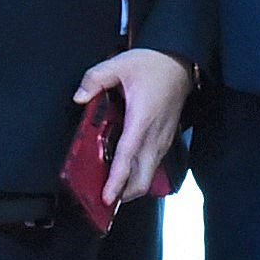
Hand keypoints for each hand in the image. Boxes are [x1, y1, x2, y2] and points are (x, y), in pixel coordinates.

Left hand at [72, 46, 195, 209]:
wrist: (180, 61)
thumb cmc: (153, 64)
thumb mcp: (120, 64)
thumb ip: (95, 79)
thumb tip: (79, 97)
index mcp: (142, 119)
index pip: (128, 157)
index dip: (117, 181)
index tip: (106, 199)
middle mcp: (155, 135)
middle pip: (142, 178)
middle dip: (124, 193)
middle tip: (103, 199)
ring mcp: (163, 138)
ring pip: (149, 174)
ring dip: (131, 185)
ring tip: (111, 188)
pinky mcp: (166, 137)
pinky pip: (153, 164)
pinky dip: (139, 173)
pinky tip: (125, 169)